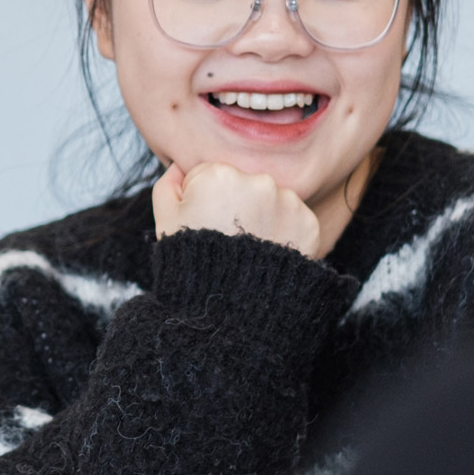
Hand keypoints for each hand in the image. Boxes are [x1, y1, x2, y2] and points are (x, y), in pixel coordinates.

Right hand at [153, 161, 324, 256]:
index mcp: (218, 174)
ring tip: (248, 248)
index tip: (204, 223)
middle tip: (227, 238)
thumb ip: (168, 185)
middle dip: (237, 204)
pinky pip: (294, 219)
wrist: (231, 308)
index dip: (204, 200)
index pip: (212, 175)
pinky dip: (284, 233)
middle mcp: (257, 180)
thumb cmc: (193, 264)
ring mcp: (286, 201)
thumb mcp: (165, 222)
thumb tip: (181, 166)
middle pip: (244, 184)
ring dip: (263, 216)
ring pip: (271, 200)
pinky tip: (268, 254)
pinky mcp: (307, 221)